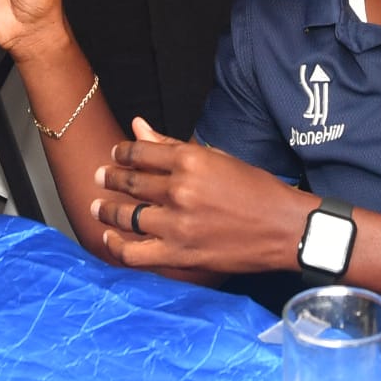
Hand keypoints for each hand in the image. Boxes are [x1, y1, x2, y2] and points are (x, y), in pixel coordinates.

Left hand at [92, 119, 307, 272]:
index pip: (140, 152)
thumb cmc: (253, 188)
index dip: (121, 153)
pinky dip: (117, 246)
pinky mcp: (181, 254)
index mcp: (189, 160)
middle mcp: (180, 190)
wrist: (283, 228)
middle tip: (99, 176)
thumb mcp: (214, 157)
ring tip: (97, 206)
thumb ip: (170, 145)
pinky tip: (108, 238)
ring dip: (107, 210)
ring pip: (127, 216)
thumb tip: (137, 125)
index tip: (115, 155)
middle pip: (131, 182)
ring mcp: (178, 225)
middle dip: (109, 178)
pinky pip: (136, 253)